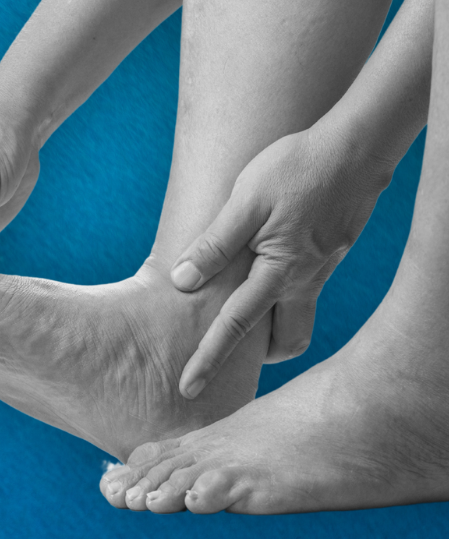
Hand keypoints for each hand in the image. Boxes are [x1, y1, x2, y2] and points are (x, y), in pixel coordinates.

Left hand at [171, 126, 391, 397]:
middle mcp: (304, 281)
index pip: (235, 328)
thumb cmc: (296, 169)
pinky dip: (281, 293)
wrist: (355, 148)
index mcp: (279, 273)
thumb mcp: (245, 202)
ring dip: (272, 325)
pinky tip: (261, 268)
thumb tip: (183, 282)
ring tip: (239, 310)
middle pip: (285, 341)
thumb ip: (215, 243)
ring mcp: (320, 269)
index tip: (187, 389)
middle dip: (257, 357)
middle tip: (225, 354)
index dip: (208, 360)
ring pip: (298, 316)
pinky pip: (304, 289)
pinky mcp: (328, 253)